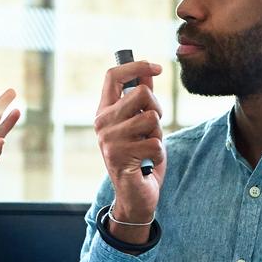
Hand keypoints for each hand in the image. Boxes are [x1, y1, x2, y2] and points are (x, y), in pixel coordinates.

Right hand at [95, 61, 166, 225]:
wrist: (135, 196)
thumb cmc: (140, 158)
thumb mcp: (141, 125)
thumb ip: (142, 100)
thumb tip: (150, 70)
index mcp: (104, 111)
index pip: (113, 76)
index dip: (136, 65)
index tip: (158, 67)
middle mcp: (102, 123)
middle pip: (141, 93)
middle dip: (157, 108)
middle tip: (152, 129)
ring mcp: (109, 140)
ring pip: (151, 118)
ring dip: (158, 134)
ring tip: (147, 148)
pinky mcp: (120, 157)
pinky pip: (156, 143)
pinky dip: (159, 154)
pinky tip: (148, 163)